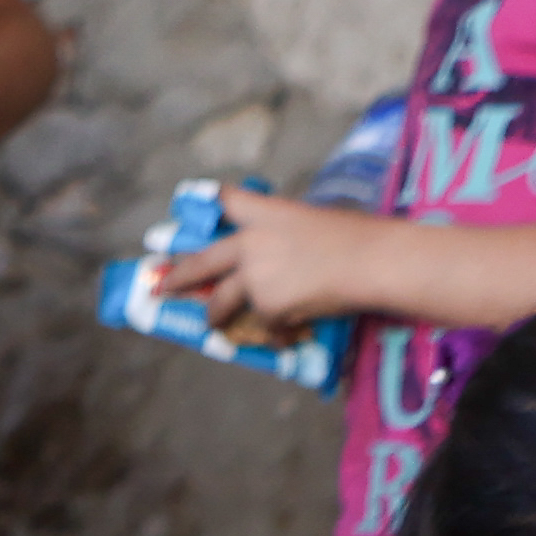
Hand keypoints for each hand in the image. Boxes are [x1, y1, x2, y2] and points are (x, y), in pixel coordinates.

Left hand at [162, 185, 363, 331]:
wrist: (374, 261)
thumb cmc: (359, 237)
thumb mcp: (315, 222)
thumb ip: (286, 236)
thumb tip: (282, 256)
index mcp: (266, 214)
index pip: (226, 201)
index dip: (207, 204)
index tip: (188, 207)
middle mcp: (250, 243)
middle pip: (202, 261)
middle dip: (178, 277)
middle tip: (161, 287)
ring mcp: (254, 276)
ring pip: (222, 303)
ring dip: (215, 316)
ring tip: (213, 324)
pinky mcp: (266, 306)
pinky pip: (264, 324)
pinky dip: (276, 332)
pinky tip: (289, 335)